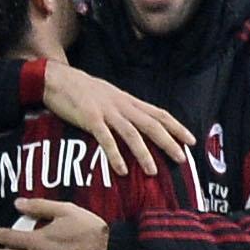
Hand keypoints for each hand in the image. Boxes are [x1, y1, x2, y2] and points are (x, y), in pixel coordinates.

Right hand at [40, 62, 191, 176]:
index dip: (176, 127)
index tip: (191, 140)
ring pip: (131, 134)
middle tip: (182, 158)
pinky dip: (114, 154)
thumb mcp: (111, 96)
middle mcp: (122, 106)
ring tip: (153, 171)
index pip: (159, 114)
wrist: (57, 78)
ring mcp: (106, 112)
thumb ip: (127, 110)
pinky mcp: (89, 119)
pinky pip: (105, 139)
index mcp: (129, 101)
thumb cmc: (84, 90)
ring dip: (143, 154)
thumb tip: (143, 125)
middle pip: (151, 125)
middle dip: (168, 142)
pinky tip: (121, 169)